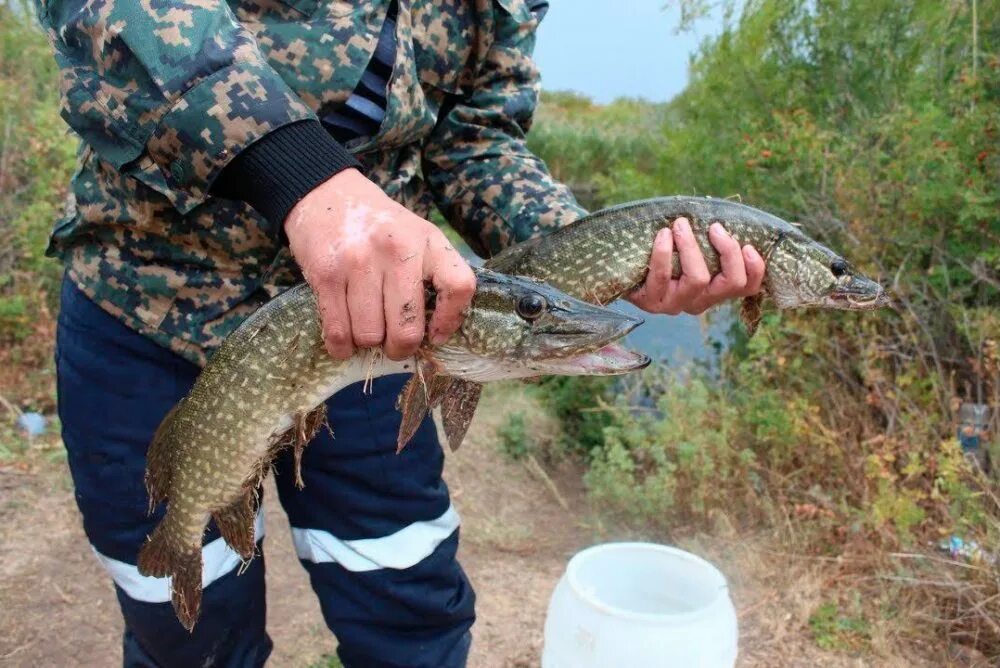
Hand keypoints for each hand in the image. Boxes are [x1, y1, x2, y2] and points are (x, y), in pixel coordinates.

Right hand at [284, 168, 475, 360]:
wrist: (326, 194)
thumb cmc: (379, 227)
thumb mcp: (417, 235)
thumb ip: (432, 274)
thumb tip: (433, 335)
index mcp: (428, 241)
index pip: (458, 286)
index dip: (451, 320)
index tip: (436, 335)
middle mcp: (397, 250)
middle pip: (407, 328)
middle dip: (400, 348)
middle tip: (394, 343)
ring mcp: (359, 262)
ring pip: (369, 335)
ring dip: (367, 344)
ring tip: (366, 329)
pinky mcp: (326, 274)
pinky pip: (338, 332)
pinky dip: (342, 347)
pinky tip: (345, 341)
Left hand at [627, 217, 764, 314]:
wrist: (622, 268)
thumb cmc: (664, 250)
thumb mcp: (690, 246)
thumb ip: (709, 238)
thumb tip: (725, 212)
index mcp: (715, 290)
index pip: (747, 288)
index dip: (755, 269)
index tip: (748, 244)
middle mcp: (699, 302)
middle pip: (731, 283)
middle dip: (728, 252)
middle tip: (715, 227)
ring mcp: (676, 304)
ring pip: (698, 279)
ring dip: (692, 246)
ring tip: (680, 224)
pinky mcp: (651, 302)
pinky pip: (662, 276)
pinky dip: (664, 251)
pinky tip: (663, 234)